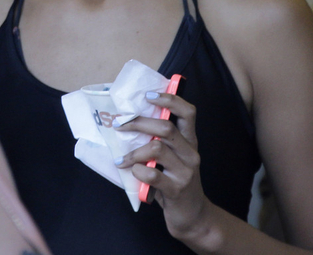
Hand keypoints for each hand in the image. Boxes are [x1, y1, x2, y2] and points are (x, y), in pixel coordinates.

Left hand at [113, 92, 210, 243]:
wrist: (192, 216)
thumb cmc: (176, 183)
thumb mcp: (173, 159)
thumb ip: (160, 143)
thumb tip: (130, 123)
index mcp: (190, 141)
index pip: (188, 112)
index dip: (169, 99)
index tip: (148, 95)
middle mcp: (191, 153)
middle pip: (166, 127)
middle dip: (139, 122)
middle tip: (119, 124)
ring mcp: (185, 171)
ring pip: (157, 148)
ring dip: (134, 152)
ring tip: (122, 159)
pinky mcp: (177, 190)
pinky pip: (153, 175)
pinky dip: (138, 171)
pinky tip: (133, 173)